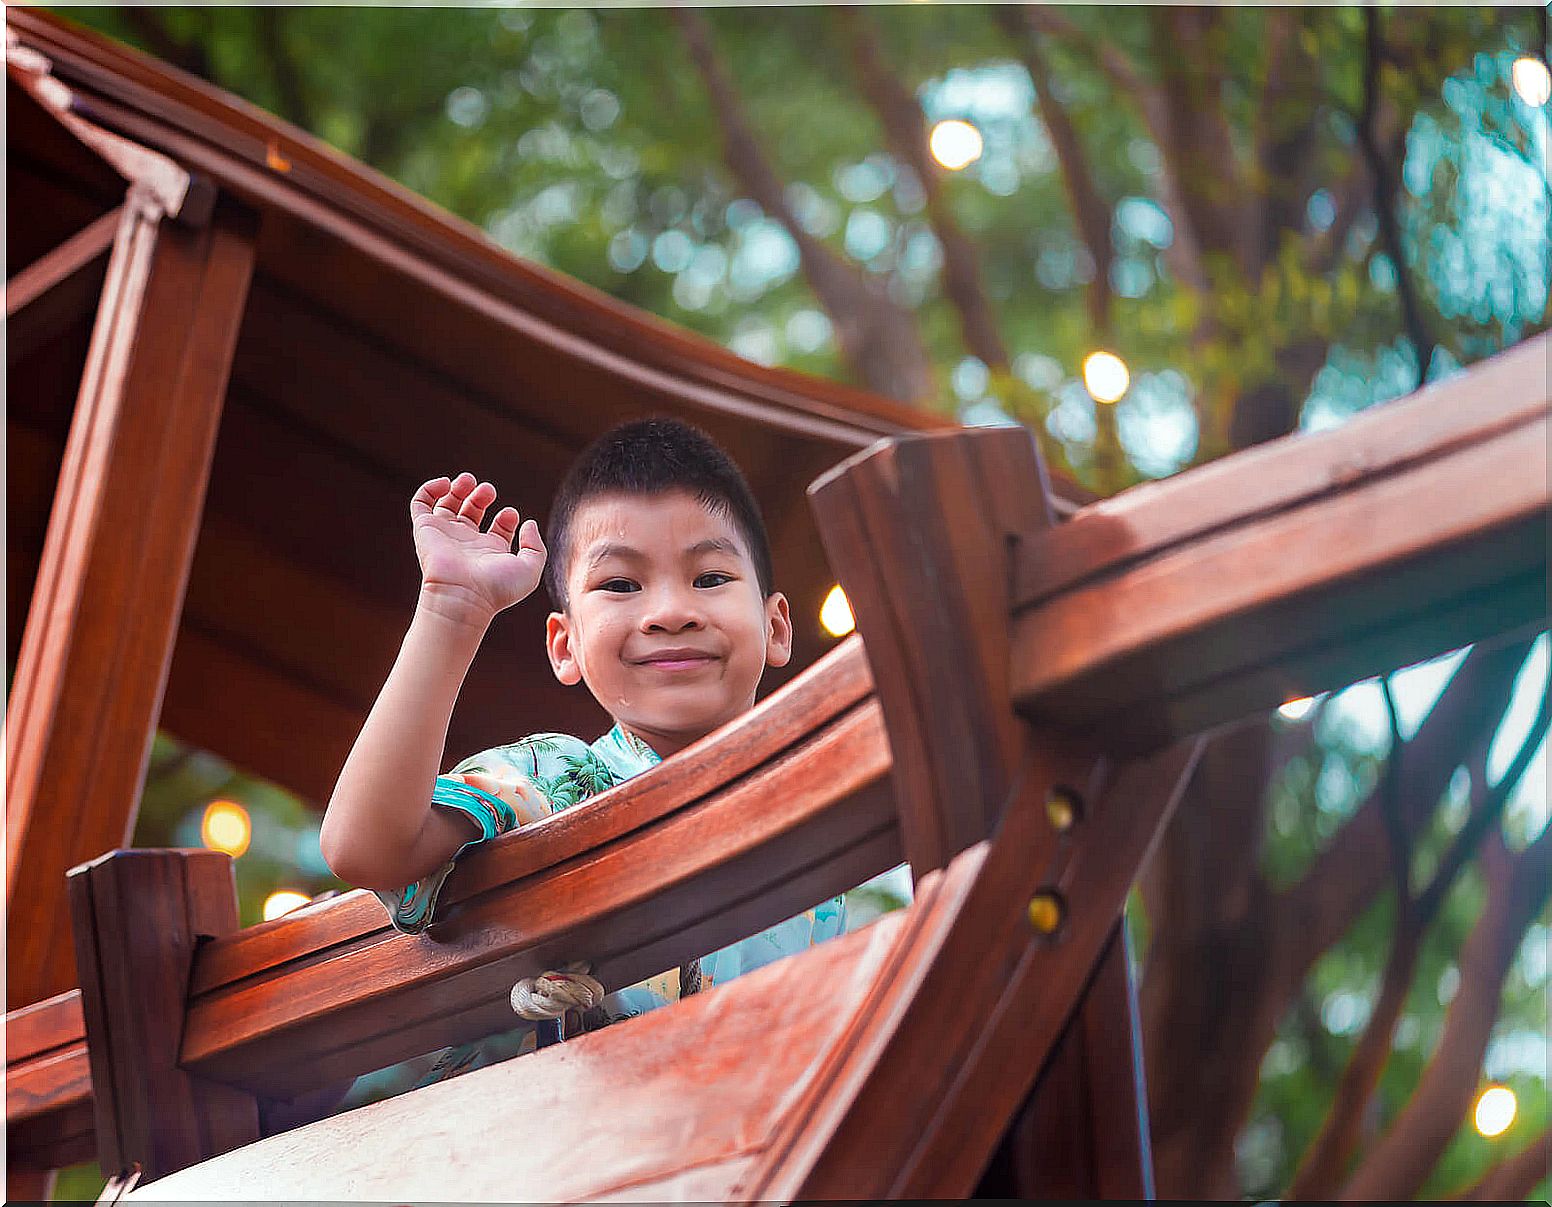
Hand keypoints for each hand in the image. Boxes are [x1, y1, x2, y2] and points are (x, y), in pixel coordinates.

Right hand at [410, 473, 545, 625]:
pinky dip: (430, 489)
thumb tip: (528, 523)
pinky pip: (420, 504)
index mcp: (490, 553)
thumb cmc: (496, 589)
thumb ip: (535, 546)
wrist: (462, 596)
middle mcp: (467, 544)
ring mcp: (445, 535)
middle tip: (489, 490)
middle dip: (481, 496)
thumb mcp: (529, 569)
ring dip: (458, 488)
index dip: (507, 518)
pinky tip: (446, 484)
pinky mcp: (425, 529)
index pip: (498, 529)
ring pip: (447, 505)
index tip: (510, 515)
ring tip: (468, 480)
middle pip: (472, 513)